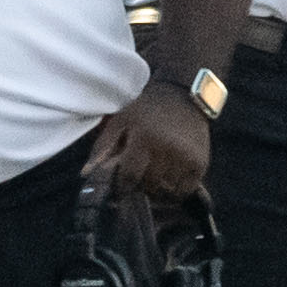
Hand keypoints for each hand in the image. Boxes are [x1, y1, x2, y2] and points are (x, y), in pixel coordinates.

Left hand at [86, 83, 210, 200]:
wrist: (182, 95)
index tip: (122, 186)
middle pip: (149, 186)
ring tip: (155, 177)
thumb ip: (102, 148)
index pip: (129, 177)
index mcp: (144, 138)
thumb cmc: (146, 109)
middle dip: (141, 186)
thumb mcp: (120, 121)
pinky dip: (176, 190)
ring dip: (158, 190)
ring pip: (167, 191)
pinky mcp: (201, 162)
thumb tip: (85, 175)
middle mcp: (167, 149)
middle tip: (140, 177)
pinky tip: (170, 179)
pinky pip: (186, 190)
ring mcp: (186, 157)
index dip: (123, 186)